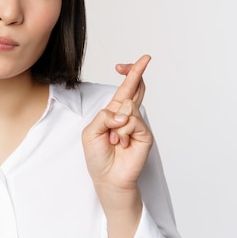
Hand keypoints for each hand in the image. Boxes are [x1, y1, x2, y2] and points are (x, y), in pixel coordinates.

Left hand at [82, 55, 153, 190]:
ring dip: (116, 124)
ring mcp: (137, 125)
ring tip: (114, 140)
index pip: (126, 89)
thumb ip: (104, 117)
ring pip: (128, 107)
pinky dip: (123, 132)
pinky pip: (133, 121)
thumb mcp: (91, 131)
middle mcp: (128, 116)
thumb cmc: (98, 156)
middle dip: (137, 72)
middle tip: (145, 59)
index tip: (140, 61)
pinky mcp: (145, 135)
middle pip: (136, 89)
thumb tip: (124, 114)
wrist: (107, 178)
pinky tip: (121, 144)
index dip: (131, 73)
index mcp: (114, 112)